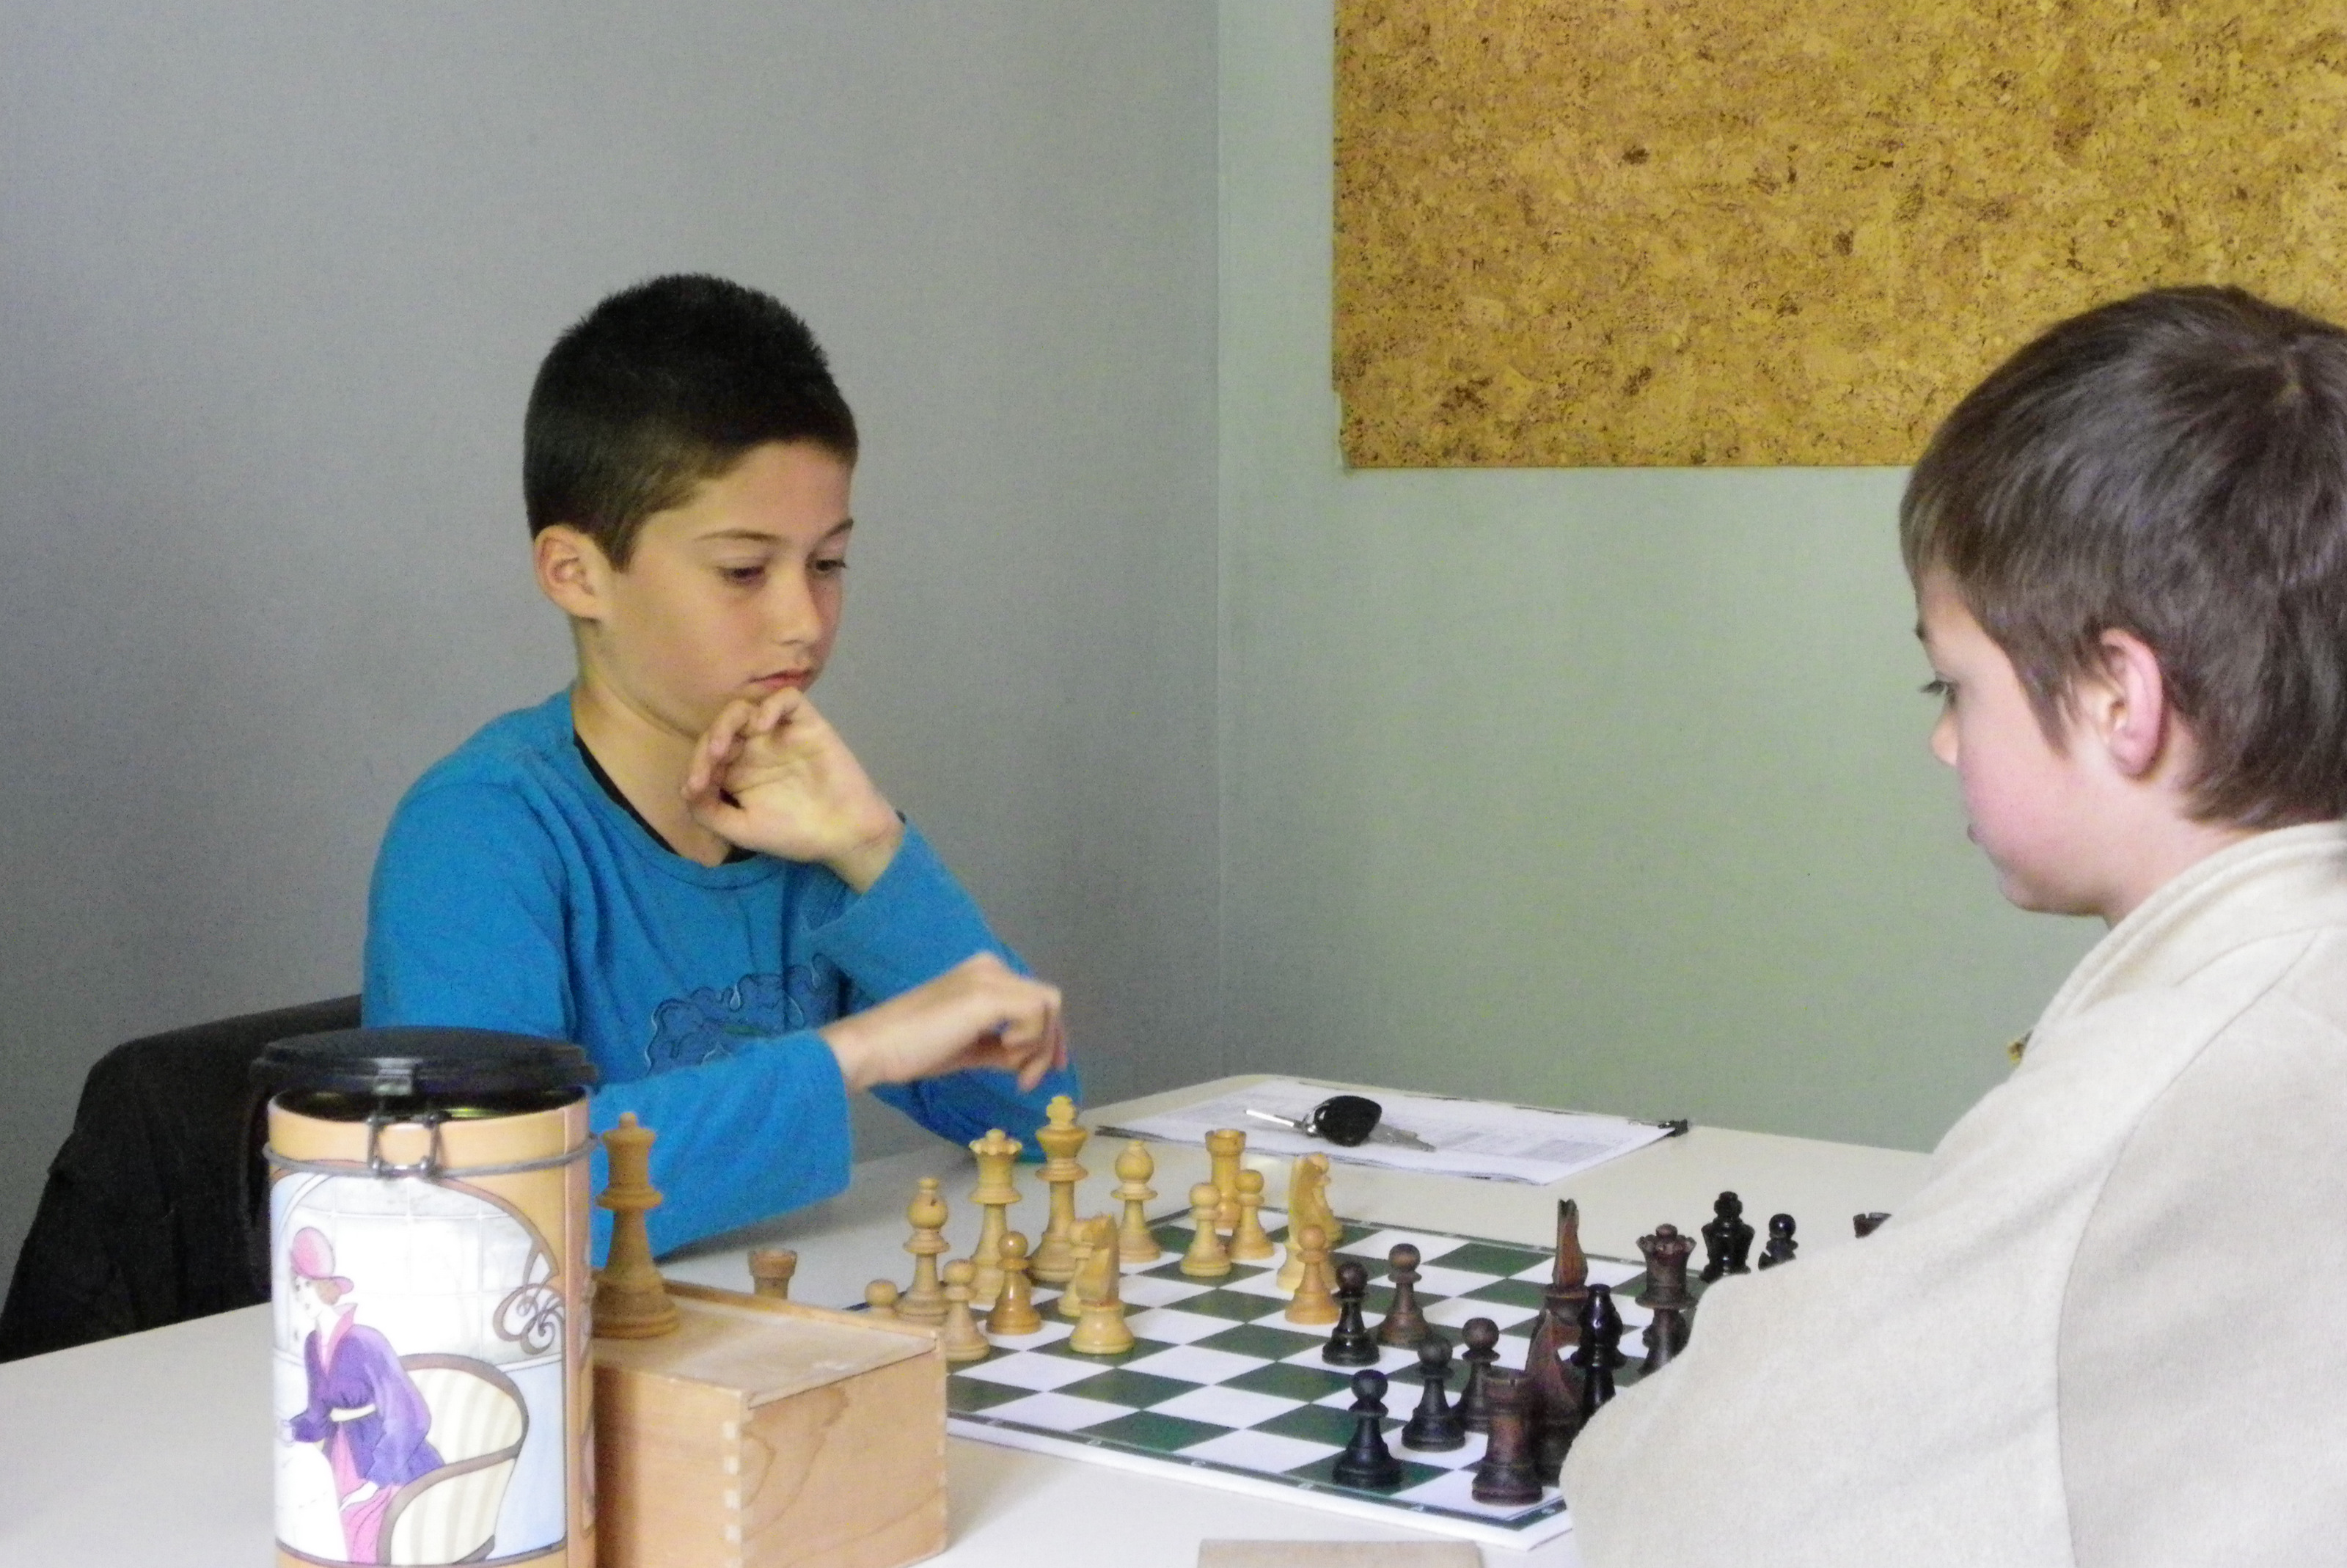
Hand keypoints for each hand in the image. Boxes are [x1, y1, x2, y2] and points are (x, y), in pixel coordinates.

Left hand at [682, 688, 902, 888]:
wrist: (845, 836)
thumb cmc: (794, 835)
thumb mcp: (742, 830)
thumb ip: (709, 812)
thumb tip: (684, 789)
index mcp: (737, 772)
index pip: (707, 754)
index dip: (695, 765)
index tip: (695, 788)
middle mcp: (755, 748)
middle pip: (722, 727)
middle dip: (709, 742)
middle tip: (710, 760)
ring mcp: (780, 734)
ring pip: (746, 708)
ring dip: (728, 722)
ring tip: (725, 746)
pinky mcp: (807, 724)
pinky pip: (786, 700)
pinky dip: (770, 706)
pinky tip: (762, 726)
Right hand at [820, 953, 1066, 1094]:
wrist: (875, 1047)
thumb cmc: (912, 1049)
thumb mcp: (967, 1049)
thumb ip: (999, 1049)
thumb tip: (1027, 1060)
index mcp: (983, 974)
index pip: (1034, 999)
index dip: (1047, 1036)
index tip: (1039, 1071)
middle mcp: (990, 967)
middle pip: (1048, 1000)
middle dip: (1049, 1043)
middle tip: (1034, 1078)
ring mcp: (989, 978)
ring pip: (1047, 1006)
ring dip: (1039, 1046)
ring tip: (1013, 1072)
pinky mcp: (986, 996)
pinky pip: (1035, 1014)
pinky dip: (1030, 1040)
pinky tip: (1006, 1056)